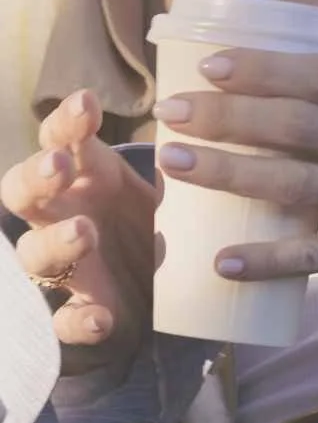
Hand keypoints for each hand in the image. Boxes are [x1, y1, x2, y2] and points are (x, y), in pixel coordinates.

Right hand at [0, 91, 156, 376]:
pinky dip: (79, 321)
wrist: (151, 294)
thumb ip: (170, 175)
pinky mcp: (76, 312)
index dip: (67, 122)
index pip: (59, 142)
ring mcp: (63, 266)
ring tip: (84, 231)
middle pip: (23, 192)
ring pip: (35, 252)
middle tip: (59, 164)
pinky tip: (101, 319)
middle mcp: (60, 217)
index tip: (88, 101)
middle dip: (37, 175)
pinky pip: (64, 321)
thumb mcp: (160, 196)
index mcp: (81, 181)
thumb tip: (188, 155)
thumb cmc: (144, 226)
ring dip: (57, 239)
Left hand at [153, 50, 317, 289]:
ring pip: (303, 185)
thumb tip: (235, 64)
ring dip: (233, 174)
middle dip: (230, 117)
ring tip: (176, 165)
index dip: (261, 70)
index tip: (206, 68)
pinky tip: (224, 261)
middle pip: (303, 126)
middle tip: (173, 114)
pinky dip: (269, 260)